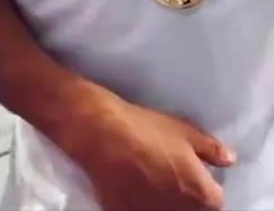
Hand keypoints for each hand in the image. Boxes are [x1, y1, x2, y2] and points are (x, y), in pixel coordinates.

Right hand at [71, 94, 234, 210]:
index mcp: (200, 194)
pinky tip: (135, 189)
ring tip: (153, 184)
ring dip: (165, 203)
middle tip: (173, 178)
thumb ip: (210, 149)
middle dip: (188, 199)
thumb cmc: (147, 130)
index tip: (196, 175)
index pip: (215, 201)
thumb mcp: (184, 131)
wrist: (103, 136)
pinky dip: (142, 205)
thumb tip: (229, 160)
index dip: (207, 186)